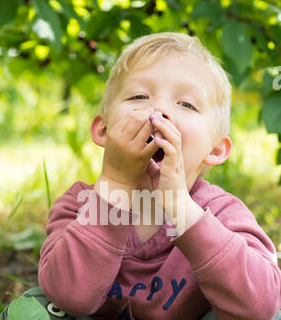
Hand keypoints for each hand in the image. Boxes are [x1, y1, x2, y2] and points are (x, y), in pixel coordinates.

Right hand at [101, 107, 158, 185]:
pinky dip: (159, 136)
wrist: (116, 179)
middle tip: (156, 111)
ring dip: (156, 123)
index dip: (139, 112)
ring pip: (147, 129)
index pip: (128, 116)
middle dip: (148, 114)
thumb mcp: (113, 141)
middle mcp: (122, 140)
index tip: (147, 111)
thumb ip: (122, 128)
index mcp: (113, 134)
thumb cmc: (116, 157)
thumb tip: (135, 112)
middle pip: (138, 120)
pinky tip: (163, 134)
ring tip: (161, 120)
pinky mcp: (142, 157)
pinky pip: (154, 142)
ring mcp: (132, 148)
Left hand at [148, 113, 203, 233]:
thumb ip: (152, 164)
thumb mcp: (156, 174)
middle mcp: (177, 158)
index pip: (171, 135)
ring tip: (154, 119)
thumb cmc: (166, 192)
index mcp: (173, 158)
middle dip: (164, 121)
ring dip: (164, 128)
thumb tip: (144, 157)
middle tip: (152, 112)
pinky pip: (171, 152)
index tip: (152, 117)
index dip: (163, 125)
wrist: (174, 207)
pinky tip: (156, 138)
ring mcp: (177, 163)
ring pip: (174, 138)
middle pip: (174, 132)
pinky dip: (164, 143)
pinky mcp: (174, 170)